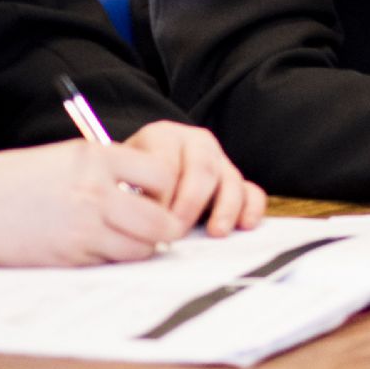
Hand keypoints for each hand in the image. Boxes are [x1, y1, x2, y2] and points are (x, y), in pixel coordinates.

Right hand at [0, 139, 195, 265]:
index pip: (163, 174)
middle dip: (169, 227)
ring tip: (132, 239)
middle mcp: (96, 193)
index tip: (161, 194)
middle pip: (162, 220)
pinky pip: (109, 262)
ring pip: (141, 248)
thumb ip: (108, 170)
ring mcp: (82, 228)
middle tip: (163, 227)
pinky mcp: (67, 257)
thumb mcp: (66, 158)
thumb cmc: (12, 179)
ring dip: (144, 247)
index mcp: (97, 158)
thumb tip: (149, 191)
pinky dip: (114, 259)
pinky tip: (100, 248)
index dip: (169, 187)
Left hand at [123, 120, 265, 238]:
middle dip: (191, 203)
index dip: (160, 194)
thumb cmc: (127, 182)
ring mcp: (219, 160)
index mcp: (162, 136)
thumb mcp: (118, 178)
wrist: (140, 178)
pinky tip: (245, 224)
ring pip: (230, 178)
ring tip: (215, 232)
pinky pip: (251, 190)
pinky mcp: (234, 181)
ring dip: (225, 208)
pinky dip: (251, 208)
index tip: (150, 219)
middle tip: (176, 231)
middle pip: (202, 168)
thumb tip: (134, 217)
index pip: (166, 162)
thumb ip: (125, 192)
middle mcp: (195, 142)